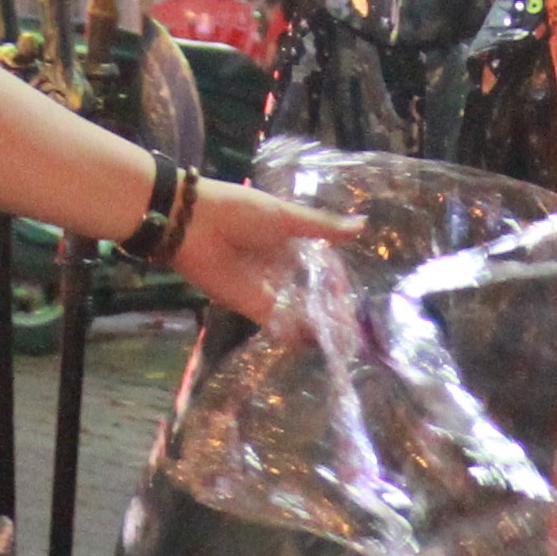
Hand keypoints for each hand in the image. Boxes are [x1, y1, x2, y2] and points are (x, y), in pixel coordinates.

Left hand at [164, 178, 357, 331]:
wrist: (192, 224)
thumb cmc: (238, 211)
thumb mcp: (285, 216)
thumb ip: (321, 227)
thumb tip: (363, 224)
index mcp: (288, 242)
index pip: (322, 266)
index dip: (339, 280)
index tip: (359, 293)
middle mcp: (280, 269)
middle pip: (312, 293)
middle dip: (333, 308)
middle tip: (359, 326)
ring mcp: (268, 290)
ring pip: (300, 311)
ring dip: (321, 325)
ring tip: (348, 341)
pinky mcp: (253, 307)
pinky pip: (281, 324)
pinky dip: (299, 334)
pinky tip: (322, 344)